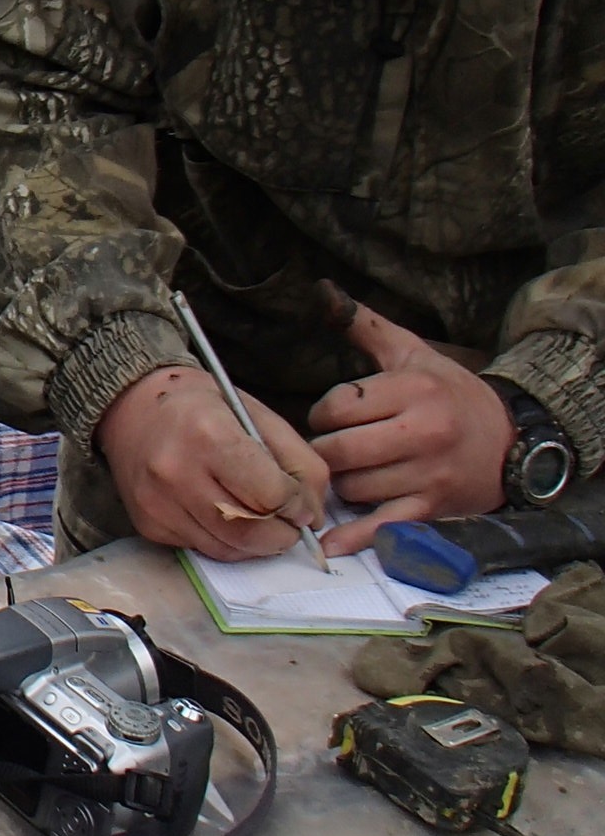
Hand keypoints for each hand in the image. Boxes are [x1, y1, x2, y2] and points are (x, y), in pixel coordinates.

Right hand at [97, 366, 330, 557]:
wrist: (131, 408)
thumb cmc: (200, 406)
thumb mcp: (255, 414)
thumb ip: (296, 460)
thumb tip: (313, 516)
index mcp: (208, 433)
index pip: (270, 494)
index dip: (297, 504)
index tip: (302, 503)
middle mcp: (176, 471)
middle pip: (249, 530)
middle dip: (282, 535)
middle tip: (292, 527)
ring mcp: (158, 503)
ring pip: (227, 548)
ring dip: (257, 545)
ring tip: (265, 524)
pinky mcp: (148, 525)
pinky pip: (202, 549)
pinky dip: (226, 543)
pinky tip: (228, 520)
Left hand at [307, 299, 511, 552]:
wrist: (510, 441)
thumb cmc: (450, 394)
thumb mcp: (412, 354)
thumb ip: (366, 326)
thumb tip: (324, 292)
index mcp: (414, 391)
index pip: (336, 407)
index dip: (324, 413)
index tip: (335, 416)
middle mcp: (422, 433)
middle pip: (339, 451)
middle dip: (326, 451)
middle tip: (336, 447)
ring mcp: (427, 475)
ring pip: (354, 487)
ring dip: (343, 484)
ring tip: (356, 470)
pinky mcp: (431, 508)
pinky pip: (384, 525)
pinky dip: (355, 537)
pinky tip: (330, 543)